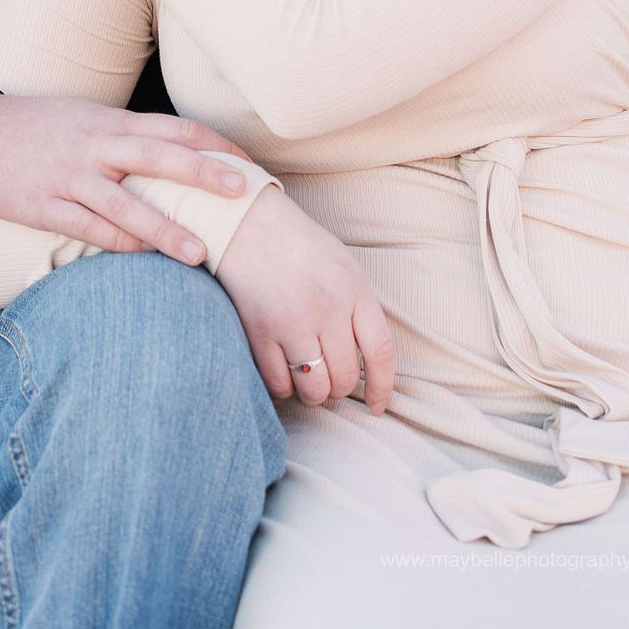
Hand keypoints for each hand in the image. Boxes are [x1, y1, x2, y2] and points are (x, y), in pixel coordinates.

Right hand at [0, 93, 258, 266]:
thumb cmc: (40, 128)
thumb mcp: (88, 118)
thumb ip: (130, 136)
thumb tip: (181, 154)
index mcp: (111, 121)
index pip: (175, 127)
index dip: (214, 145)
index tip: (249, 165)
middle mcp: (96, 145)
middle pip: (159, 156)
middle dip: (203, 174)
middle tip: (244, 194)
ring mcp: (70, 177)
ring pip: (126, 203)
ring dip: (165, 229)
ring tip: (201, 253)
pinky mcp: (44, 206)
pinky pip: (88, 228)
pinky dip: (118, 244)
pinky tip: (144, 260)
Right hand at [216, 184, 395, 413]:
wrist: (247, 221)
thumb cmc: (299, 245)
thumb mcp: (343, 265)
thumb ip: (359, 308)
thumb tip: (369, 361)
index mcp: (353, 289)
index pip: (380, 353)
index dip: (382, 388)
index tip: (375, 406)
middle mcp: (327, 308)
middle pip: (344, 378)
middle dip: (338, 388)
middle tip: (328, 378)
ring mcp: (291, 322)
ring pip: (313, 389)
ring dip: (311, 392)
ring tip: (305, 376)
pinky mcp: (259, 331)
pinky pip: (279, 385)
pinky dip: (282, 387)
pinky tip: (281, 370)